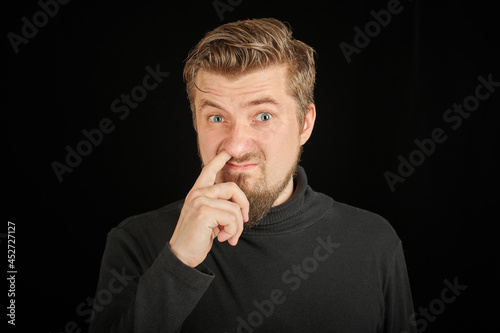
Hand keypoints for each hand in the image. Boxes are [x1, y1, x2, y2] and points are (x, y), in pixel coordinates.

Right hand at [169, 151, 249, 266]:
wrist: (182, 255)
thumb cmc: (197, 238)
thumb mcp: (210, 219)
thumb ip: (219, 207)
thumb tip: (239, 207)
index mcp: (197, 193)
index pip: (208, 171)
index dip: (219, 160)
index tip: (227, 150)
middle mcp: (197, 193)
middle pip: (232, 188)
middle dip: (244, 206)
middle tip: (243, 221)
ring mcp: (200, 200)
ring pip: (235, 207)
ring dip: (237, 227)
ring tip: (230, 237)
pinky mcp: (204, 211)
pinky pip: (232, 218)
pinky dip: (233, 231)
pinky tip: (223, 239)